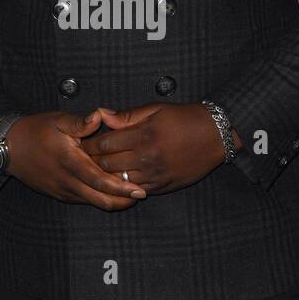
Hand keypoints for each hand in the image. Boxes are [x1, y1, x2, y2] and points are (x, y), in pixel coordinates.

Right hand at [6, 110, 147, 207]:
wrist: (10, 149)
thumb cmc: (35, 131)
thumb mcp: (57, 120)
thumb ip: (81, 122)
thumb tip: (100, 115)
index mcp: (69, 162)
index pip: (99, 180)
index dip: (120, 187)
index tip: (138, 189)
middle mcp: (67, 181)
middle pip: (100, 199)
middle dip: (122, 200)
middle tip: (140, 195)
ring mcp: (63, 190)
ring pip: (93, 202)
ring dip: (112, 201)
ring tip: (130, 194)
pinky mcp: (60, 194)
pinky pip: (83, 200)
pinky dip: (99, 198)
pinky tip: (110, 191)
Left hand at [80, 102, 233, 195]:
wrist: (216, 136)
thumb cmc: (185, 118)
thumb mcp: (156, 109)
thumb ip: (127, 115)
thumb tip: (101, 115)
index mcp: (144, 134)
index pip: (105, 143)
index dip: (90, 144)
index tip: (82, 142)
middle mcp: (147, 156)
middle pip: (107, 163)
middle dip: (92, 161)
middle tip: (83, 158)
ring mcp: (155, 174)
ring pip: (118, 180)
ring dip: (104, 176)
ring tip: (95, 170)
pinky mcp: (163, 186)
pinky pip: (135, 190)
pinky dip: (122, 186)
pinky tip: (115, 180)